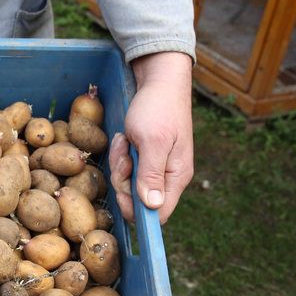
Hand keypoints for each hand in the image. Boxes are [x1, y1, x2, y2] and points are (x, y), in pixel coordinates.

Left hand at [108, 51, 193, 224]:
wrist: (159, 80)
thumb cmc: (158, 108)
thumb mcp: (152, 141)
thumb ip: (151, 174)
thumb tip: (152, 207)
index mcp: (176, 178)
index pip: (157, 215)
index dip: (135, 210)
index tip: (122, 188)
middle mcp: (167, 177)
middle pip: (137, 200)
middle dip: (123, 179)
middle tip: (125, 153)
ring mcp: (155, 167)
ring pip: (128, 183)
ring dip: (120, 162)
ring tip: (126, 140)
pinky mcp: (144, 157)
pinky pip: (126, 167)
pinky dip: (121, 153)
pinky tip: (125, 138)